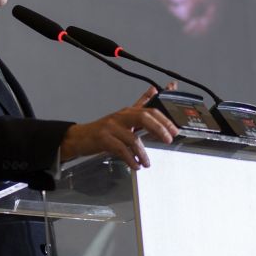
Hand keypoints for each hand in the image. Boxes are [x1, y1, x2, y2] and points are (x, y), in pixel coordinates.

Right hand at [60, 83, 179, 169]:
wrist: (80, 137)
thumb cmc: (104, 130)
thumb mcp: (123, 117)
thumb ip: (140, 104)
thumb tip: (154, 89)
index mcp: (127, 112)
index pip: (149, 111)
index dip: (164, 120)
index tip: (174, 129)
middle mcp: (120, 117)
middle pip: (143, 118)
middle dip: (159, 129)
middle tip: (168, 140)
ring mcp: (111, 127)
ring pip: (132, 138)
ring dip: (142, 153)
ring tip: (146, 162)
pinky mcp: (103, 139)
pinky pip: (121, 149)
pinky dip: (130, 159)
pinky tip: (135, 165)